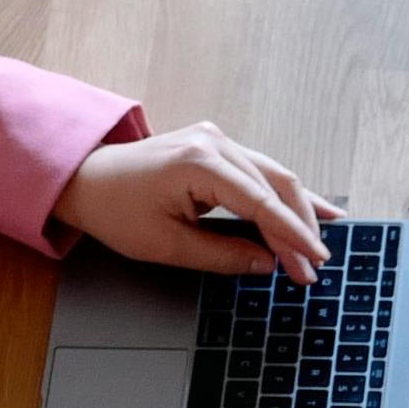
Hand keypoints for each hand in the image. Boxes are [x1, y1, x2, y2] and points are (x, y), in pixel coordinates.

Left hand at [53, 122, 339, 277]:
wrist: (86, 180)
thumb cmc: (115, 210)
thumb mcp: (166, 245)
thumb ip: (222, 256)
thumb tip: (266, 264)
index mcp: (199, 163)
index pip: (261, 203)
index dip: (292, 237)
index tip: (313, 264)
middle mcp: (213, 142)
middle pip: (277, 185)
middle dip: (299, 229)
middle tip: (313, 268)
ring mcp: (216, 140)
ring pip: (275, 176)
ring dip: (299, 212)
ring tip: (322, 242)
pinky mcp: (216, 146)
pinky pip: (260, 171)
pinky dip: (285, 194)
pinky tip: (316, 207)